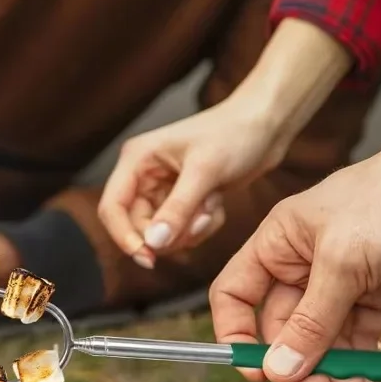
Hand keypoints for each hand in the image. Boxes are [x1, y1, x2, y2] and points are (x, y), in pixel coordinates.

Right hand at [98, 99, 271, 265]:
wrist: (268, 124)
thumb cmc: (236, 133)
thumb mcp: (205, 171)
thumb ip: (177, 209)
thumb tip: (153, 243)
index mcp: (137, 160)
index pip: (112, 208)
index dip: (123, 236)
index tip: (147, 256)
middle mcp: (143, 175)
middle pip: (136, 226)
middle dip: (167, 234)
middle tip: (199, 225)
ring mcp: (160, 189)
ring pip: (159, 233)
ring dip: (187, 231)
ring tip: (211, 209)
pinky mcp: (179, 201)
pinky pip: (178, 231)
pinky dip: (198, 228)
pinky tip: (216, 207)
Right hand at [209, 149, 380, 381]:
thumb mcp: (343, 261)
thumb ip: (311, 320)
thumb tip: (279, 369)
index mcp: (277, 245)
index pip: (235, 295)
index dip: (236, 334)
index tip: (256, 371)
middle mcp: (301, 266)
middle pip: (280, 329)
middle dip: (298, 364)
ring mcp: (338, 283)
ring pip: (320, 341)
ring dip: (331, 372)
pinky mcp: (372, 296)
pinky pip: (355, 338)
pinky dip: (358, 363)